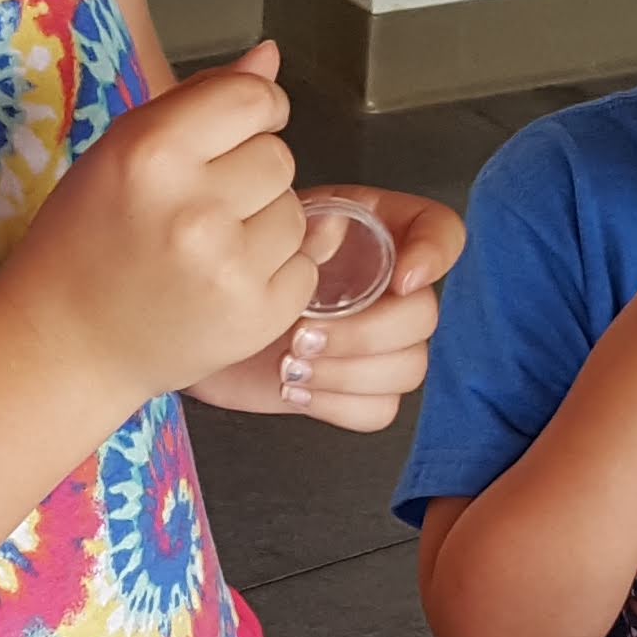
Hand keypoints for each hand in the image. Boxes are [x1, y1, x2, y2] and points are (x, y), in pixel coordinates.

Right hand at [6, 47, 310, 402]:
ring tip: (209, 249)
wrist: (66, 343)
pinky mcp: (256, 317)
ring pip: (296, 212)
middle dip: (251, 174)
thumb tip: (270, 56)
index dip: (256, 109)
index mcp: (151, 154)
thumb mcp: (121, 152)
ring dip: (264, 225)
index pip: (253, 98)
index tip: (239, 130)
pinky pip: (305, 267)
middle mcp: (193, 209)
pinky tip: (223, 283)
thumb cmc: (86, 239)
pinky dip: (275, 274)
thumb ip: (199, 98)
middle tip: (201, 207)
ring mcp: (228, 269)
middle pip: (279, 156)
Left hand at [195, 189, 463, 430]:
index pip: (442, 232)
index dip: (435, 255)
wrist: (194, 318)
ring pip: (408, 368)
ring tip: (290, 364)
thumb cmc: (233, 263)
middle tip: (302, 336)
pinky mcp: (357, 389)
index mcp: (378, 232)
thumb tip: (332, 235)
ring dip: (347, 372)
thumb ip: (304, 227)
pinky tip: (296, 388)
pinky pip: (380, 409)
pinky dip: (338, 404)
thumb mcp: (263, 227)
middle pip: (423, 316)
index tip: (402, 279)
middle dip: (364, 333)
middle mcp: (389, 288)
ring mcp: (378, 342)